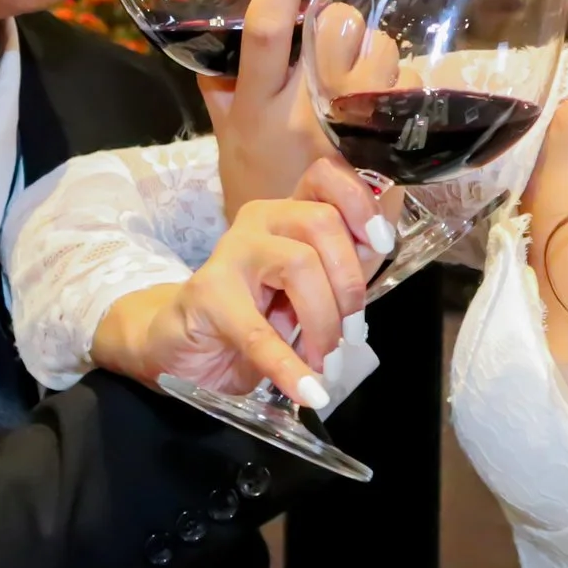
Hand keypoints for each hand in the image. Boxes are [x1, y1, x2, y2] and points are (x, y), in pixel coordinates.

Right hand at [91, 186, 384, 403]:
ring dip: (323, 321)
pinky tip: (306, 390)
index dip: (359, 203)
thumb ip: (343, 269)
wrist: (184, 343)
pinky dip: (289, 365)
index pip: (325, 177)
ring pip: (299, 263)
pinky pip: (259, 330)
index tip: (380, 243)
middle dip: (349, 283)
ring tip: (325, 362)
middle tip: (350, 333)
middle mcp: (261, 220)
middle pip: (322, 222)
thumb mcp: (308, 291)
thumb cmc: (253, 315)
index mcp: (288, 212)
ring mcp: (231, 252)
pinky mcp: (209, 293)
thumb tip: (384, 244)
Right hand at [205, 0, 400, 222]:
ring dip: (379, 56)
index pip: (266, 31)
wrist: (281, 259)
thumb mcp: (227, 131)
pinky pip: (406, 98)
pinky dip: (402, 91)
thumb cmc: (253, 182)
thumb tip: (217, 29)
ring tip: (363, 81)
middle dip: (347, 20)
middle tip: (342, 37)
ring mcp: (345, 135)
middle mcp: (300, 115)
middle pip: (338, 30)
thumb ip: (223, 83)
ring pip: (382, 56)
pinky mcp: (380, 156)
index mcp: (254, 103)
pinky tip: (386, 109)